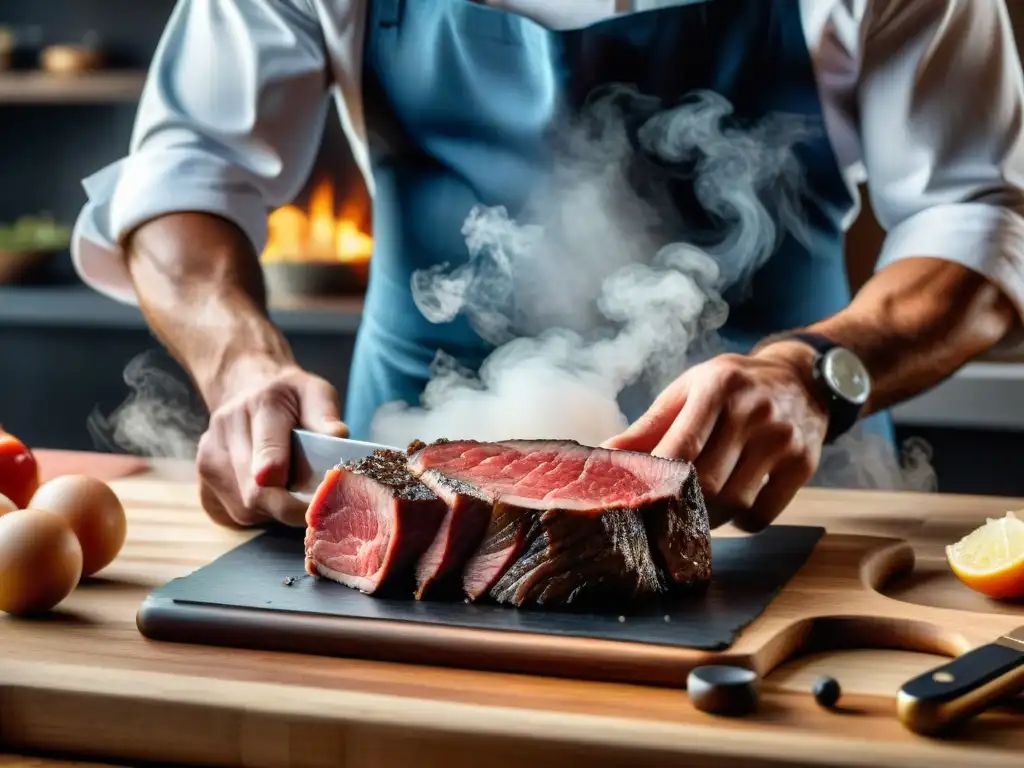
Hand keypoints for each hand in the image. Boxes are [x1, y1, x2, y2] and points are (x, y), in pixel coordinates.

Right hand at [196, 359, 347, 527]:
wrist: (246, 387)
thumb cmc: (291, 397)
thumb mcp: (316, 392)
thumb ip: (325, 414)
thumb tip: (338, 436)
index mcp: (261, 405)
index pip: (270, 459)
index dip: (295, 494)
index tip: (321, 508)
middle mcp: (227, 430)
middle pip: (256, 493)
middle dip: (292, 508)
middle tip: (320, 511)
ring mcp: (208, 456)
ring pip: (245, 509)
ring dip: (275, 511)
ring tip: (294, 492)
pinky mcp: (203, 479)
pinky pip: (233, 513)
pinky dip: (259, 513)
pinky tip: (271, 494)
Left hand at [602, 344, 827, 531]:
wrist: (801, 380)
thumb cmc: (730, 387)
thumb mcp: (687, 392)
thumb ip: (647, 427)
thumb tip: (602, 458)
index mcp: (716, 388)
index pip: (681, 447)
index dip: (655, 481)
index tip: (634, 499)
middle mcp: (753, 411)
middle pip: (707, 483)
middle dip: (677, 506)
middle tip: (659, 515)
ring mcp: (782, 439)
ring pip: (735, 503)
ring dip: (708, 519)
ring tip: (693, 513)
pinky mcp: (803, 464)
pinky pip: (763, 514)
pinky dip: (740, 523)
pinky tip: (731, 510)